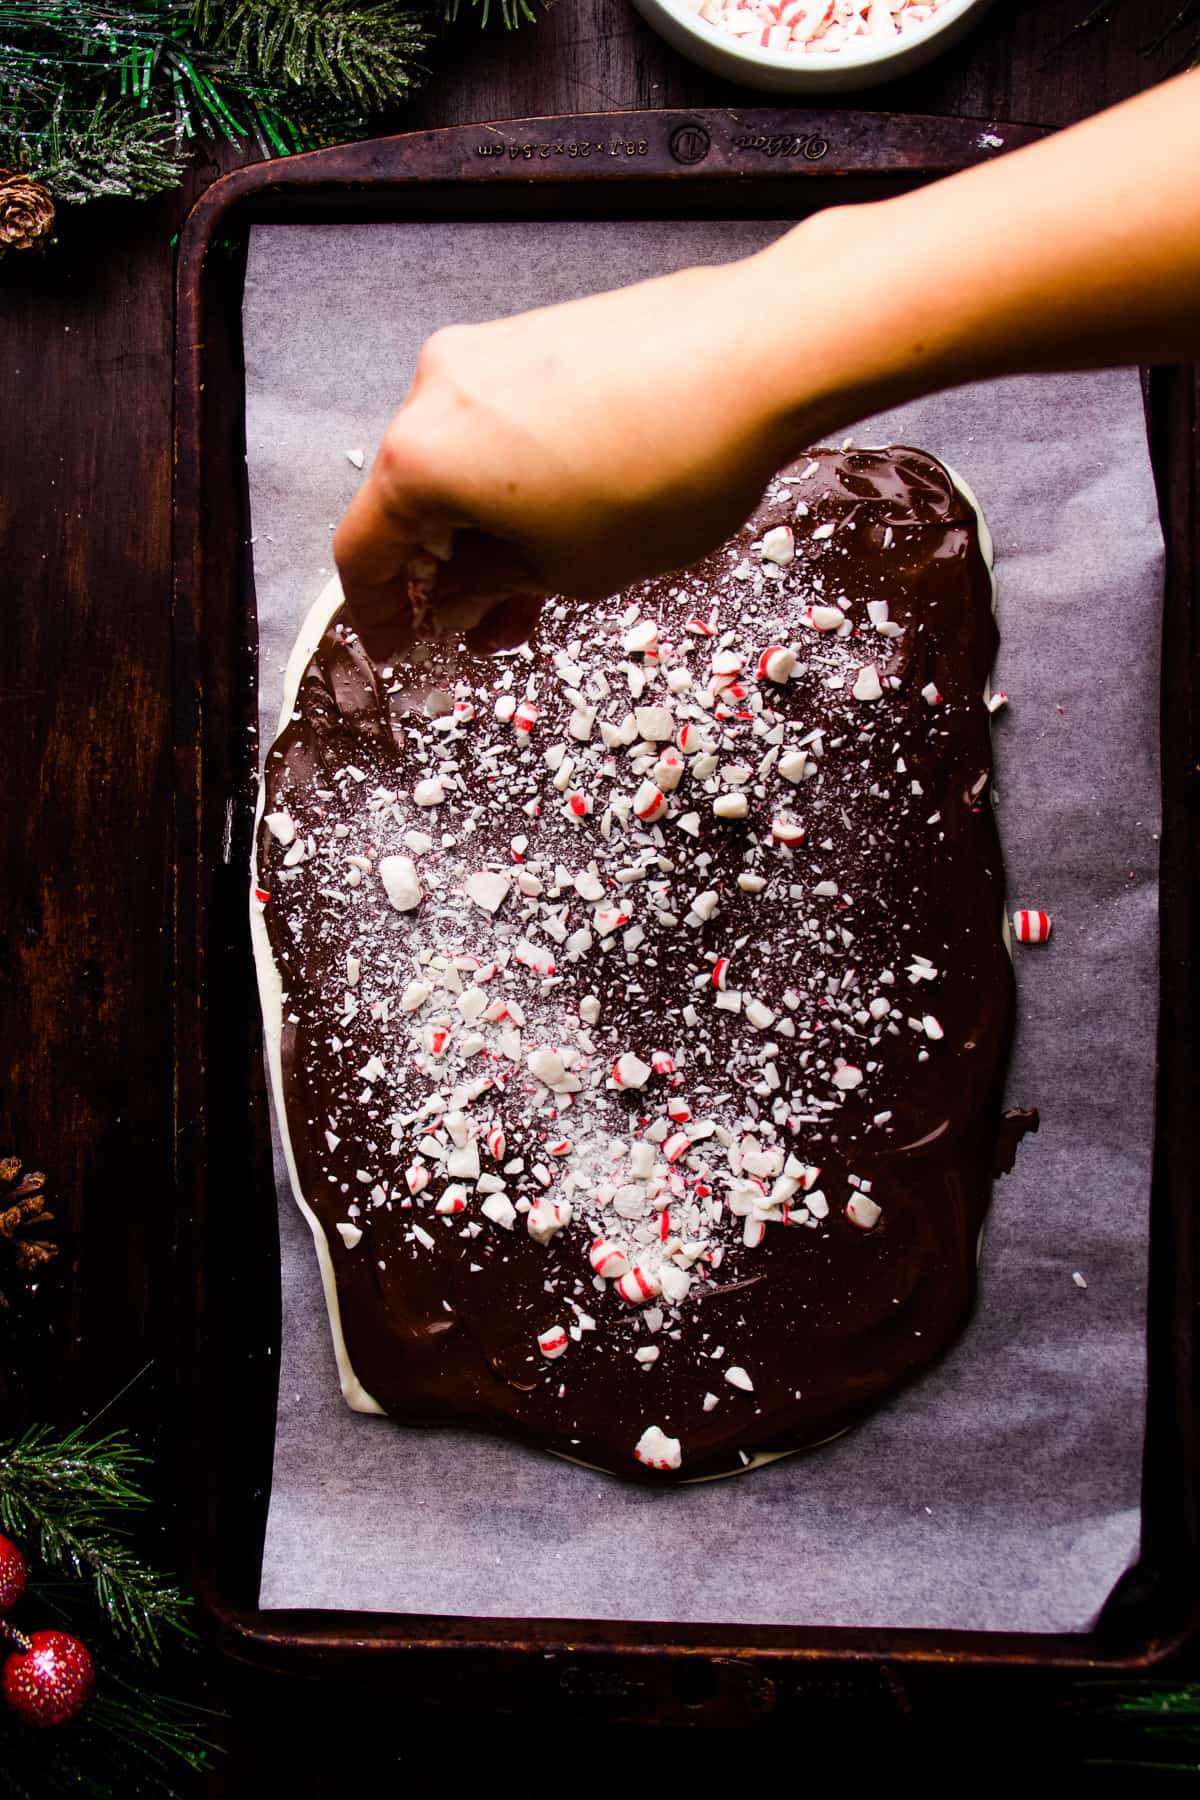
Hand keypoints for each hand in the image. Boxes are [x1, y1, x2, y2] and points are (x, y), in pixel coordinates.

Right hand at [333, 253, 796, 660]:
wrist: (755, 358)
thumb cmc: (660, 473)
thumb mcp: (568, 569)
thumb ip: (491, 585)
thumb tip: (459, 594)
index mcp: (420, 457)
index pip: (364, 549)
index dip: (379, 612)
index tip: (401, 649)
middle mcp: (437, 390)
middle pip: (413, 500)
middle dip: (445, 575)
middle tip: (481, 629)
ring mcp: (490, 351)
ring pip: (466, 461)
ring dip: (489, 530)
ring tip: (538, 588)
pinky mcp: (542, 333)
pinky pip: (507, 423)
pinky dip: (520, 481)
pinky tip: (566, 521)